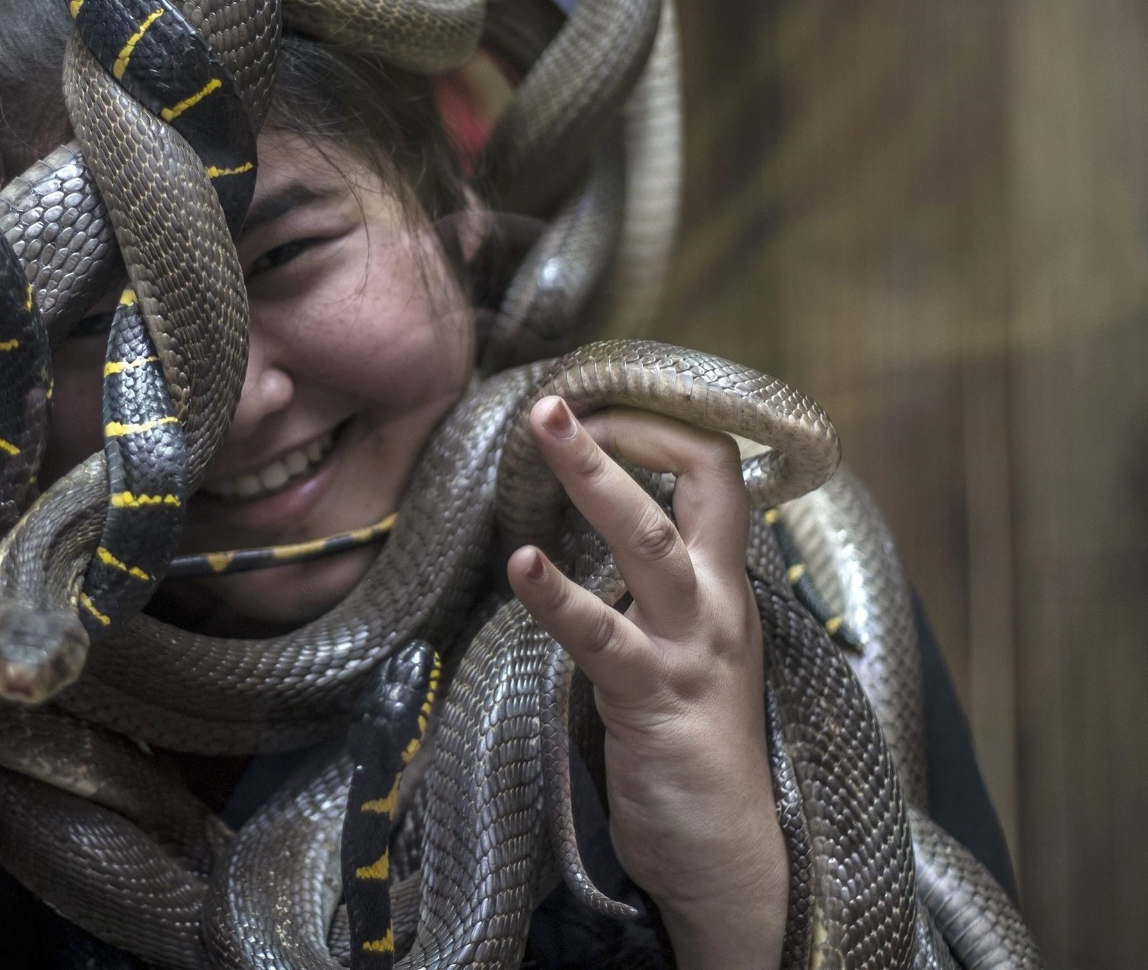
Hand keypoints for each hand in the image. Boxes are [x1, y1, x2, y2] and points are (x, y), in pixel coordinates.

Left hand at [508, 398, 785, 969]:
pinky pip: (602, 635)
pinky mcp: (652, 698)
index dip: (658, 426)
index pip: (715, 469)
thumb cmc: (695, 743)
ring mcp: (690, 646)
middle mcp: (718, 601)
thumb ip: (657, 585)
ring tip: (544, 426)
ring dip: (595, 476)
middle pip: (701, 480)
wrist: (731, 854)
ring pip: (651, 538)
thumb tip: (601, 522)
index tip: (596, 405)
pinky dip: (557, 595)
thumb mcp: (686, 643)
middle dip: (633, 426)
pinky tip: (520, 563)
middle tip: (558, 396)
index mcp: (724, 583)